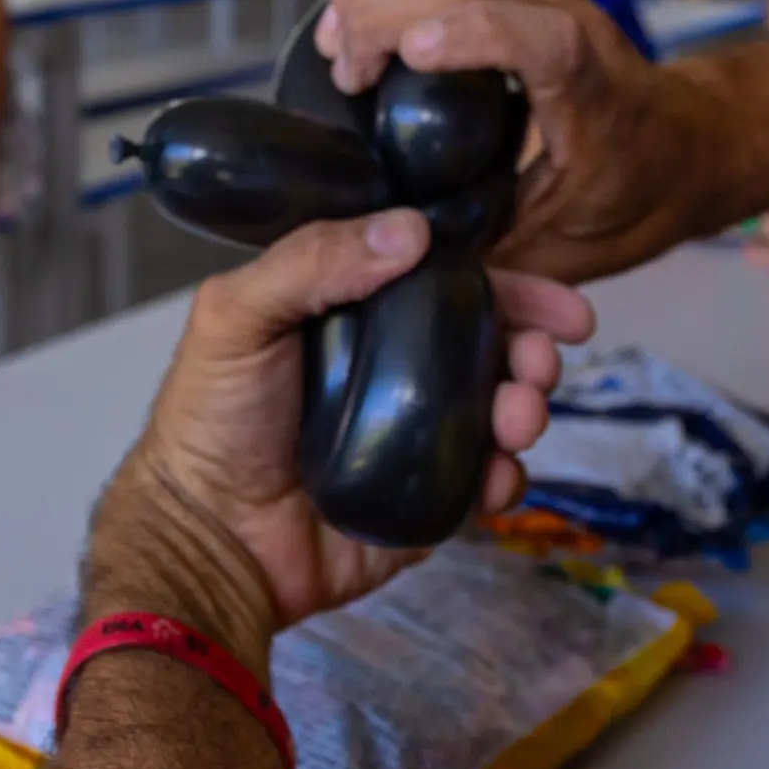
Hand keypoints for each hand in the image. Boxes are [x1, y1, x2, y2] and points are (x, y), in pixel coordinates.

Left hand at [86, 208, 592, 653]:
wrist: (204, 540)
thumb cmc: (210, 421)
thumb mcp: (238, 317)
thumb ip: (313, 261)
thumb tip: (412, 228)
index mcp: (357, 317)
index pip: (449, 286)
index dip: (513, 289)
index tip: (564, 305)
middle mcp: (393, 372)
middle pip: (491, 348)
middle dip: (533, 352)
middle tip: (540, 364)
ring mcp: (412, 439)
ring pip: (498, 414)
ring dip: (527, 409)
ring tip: (519, 419)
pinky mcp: (422, 503)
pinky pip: (482, 487)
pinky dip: (503, 479)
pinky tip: (497, 476)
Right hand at [317, 0, 717, 281]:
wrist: (691, 146)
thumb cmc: (634, 198)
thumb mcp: (563, 251)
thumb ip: (493, 259)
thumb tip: (406, 273)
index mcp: (594, 93)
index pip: (542, 38)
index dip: (474, 34)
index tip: (407, 59)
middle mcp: (573, 23)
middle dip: (388, 8)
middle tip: (345, 74)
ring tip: (338, 47)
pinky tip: (359, 27)